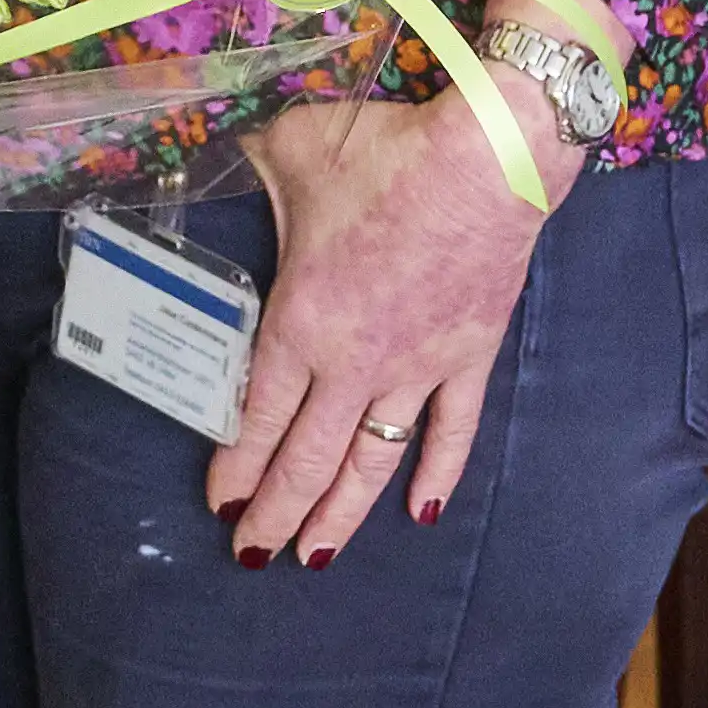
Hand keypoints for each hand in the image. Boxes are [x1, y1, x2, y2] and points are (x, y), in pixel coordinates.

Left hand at [207, 89, 571, 563]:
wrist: (485, 163)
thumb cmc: (383, 156)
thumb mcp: (290, 149)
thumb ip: (250, 165)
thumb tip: (224, 151)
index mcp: (300, 320)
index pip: (258, 415)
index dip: (237, 468)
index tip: (222, 506)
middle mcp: (353, 362)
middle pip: (306, 458)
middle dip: (276, 513)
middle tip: (254, 555)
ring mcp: (416, 368)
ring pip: (371, 462)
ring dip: (341, 514)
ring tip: (316, 558)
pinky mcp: (469, 359)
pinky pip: (450, 432)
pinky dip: (436, 475)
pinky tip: (419, 514)